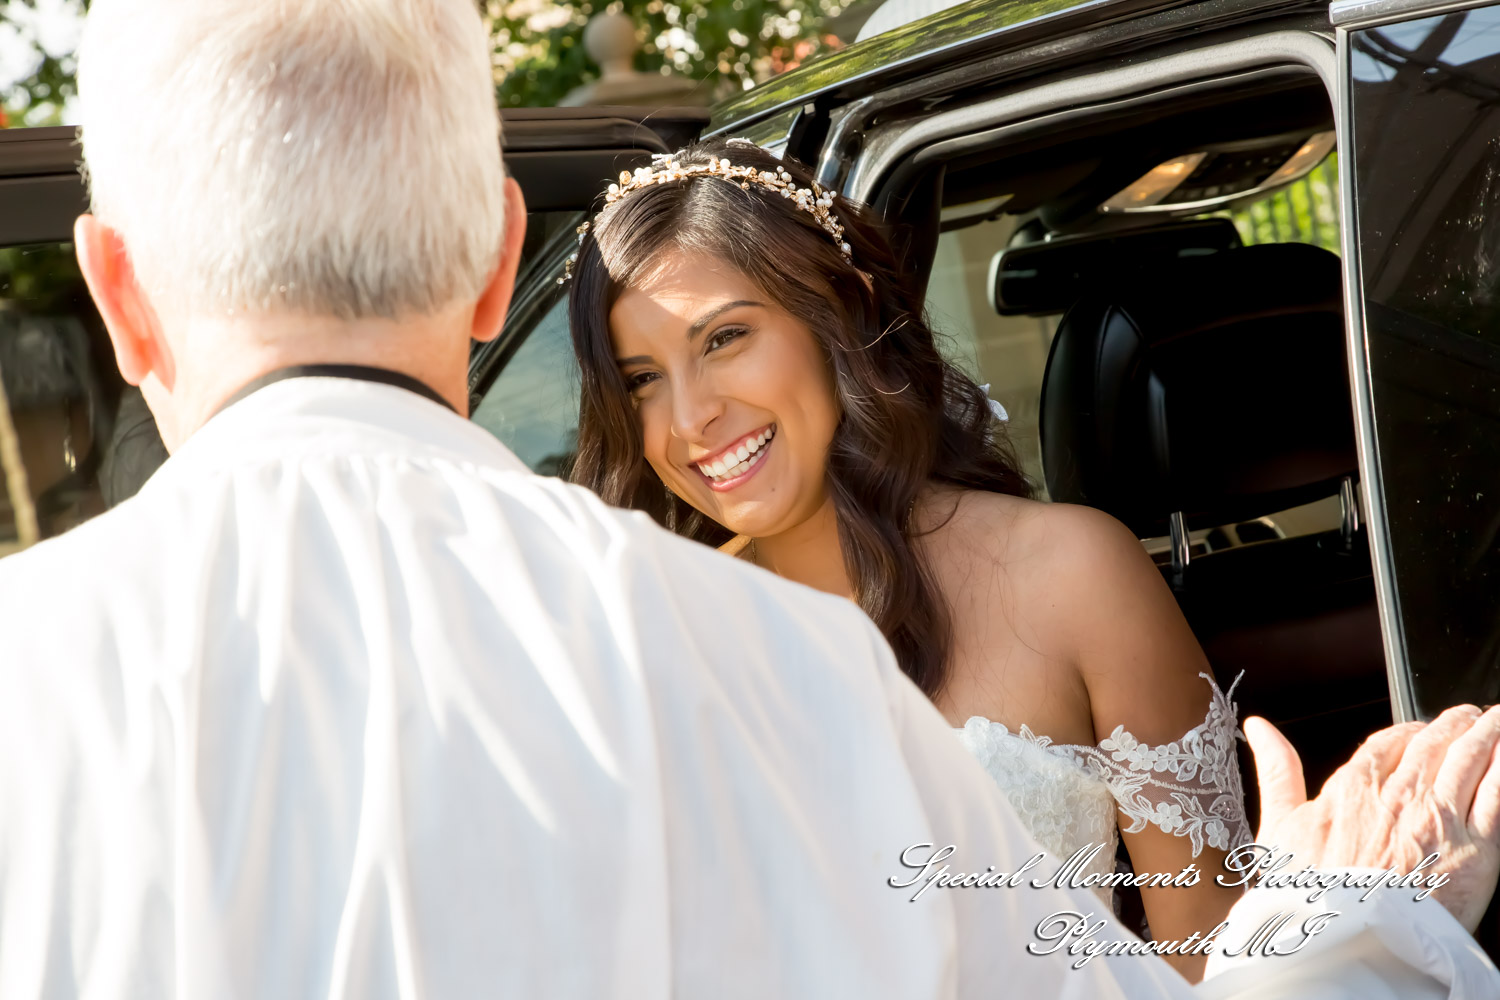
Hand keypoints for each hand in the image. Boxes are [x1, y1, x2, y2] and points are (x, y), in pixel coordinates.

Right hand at [1245, 705, 1499, 931]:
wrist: (1345, 942)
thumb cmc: (1309, 894)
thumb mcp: (1278, 827)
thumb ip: (1276, 770)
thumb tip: (1258, 728)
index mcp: (1352, 786)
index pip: (1389, 741)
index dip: (1410, 730)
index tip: (1420, 728)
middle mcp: (1398, 795)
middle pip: (1434, 744)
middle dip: (1455, 723)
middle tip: (1471, 714)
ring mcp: (1438, 820)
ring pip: (1469, 759)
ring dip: (1488, 732)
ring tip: (1497, 718)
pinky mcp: (1474, 850)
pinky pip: (1497, 794)